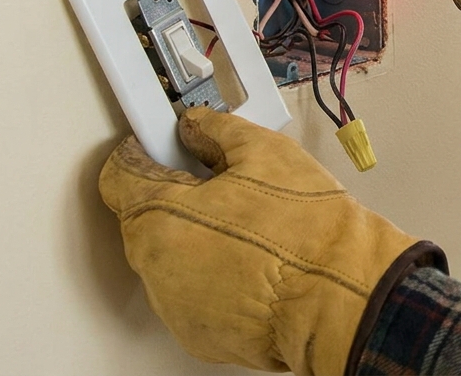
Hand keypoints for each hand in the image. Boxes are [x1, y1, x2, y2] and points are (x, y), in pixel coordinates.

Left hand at [98, 108, 444, 374]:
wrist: (342, 297)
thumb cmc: (307, 232)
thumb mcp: (266, 153)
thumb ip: (218, 130)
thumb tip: (198, 126)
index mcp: (160, 218)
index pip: (119, 176)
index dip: (140, 154)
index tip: (159, 147)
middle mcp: (156, 269)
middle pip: (146, 221)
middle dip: (177, 199)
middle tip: (223, 187)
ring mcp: (176, 307)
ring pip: (171, 260)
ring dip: (196, 242)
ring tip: (249, 230)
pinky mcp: (200, 335)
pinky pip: (195, 294)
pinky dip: (215, 278)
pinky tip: (254, 265)